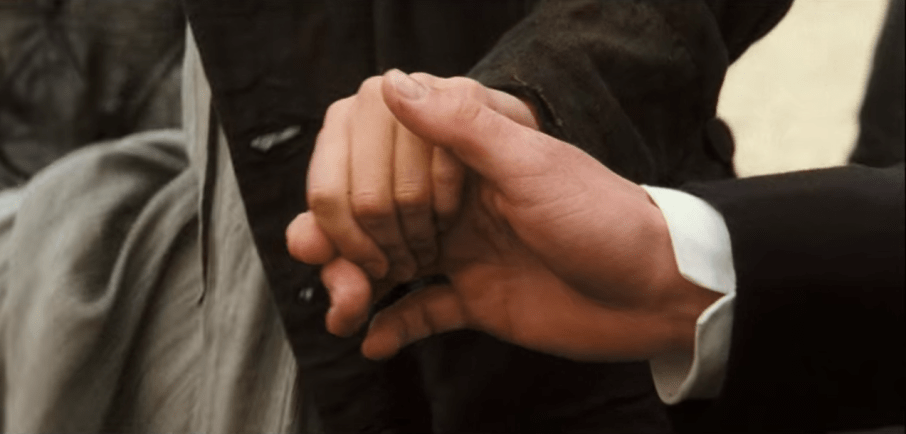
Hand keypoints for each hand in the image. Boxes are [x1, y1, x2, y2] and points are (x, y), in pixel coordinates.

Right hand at [289, 71, 721, 361]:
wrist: (656, 293)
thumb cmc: (604, 218)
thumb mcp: (532, 164)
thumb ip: (460, 126)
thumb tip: (390, 83)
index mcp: (464, 148)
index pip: (374, 143)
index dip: (359, 178)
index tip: (381, 209)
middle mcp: (452, 193)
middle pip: (365, 204)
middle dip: (345, 238)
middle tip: (355, 269)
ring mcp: (460, 245)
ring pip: (381, 257)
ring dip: (352, 283)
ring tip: (342, 312)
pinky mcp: (473, 295)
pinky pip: (419, 310)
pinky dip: (392, 326)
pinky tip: (372, 340)